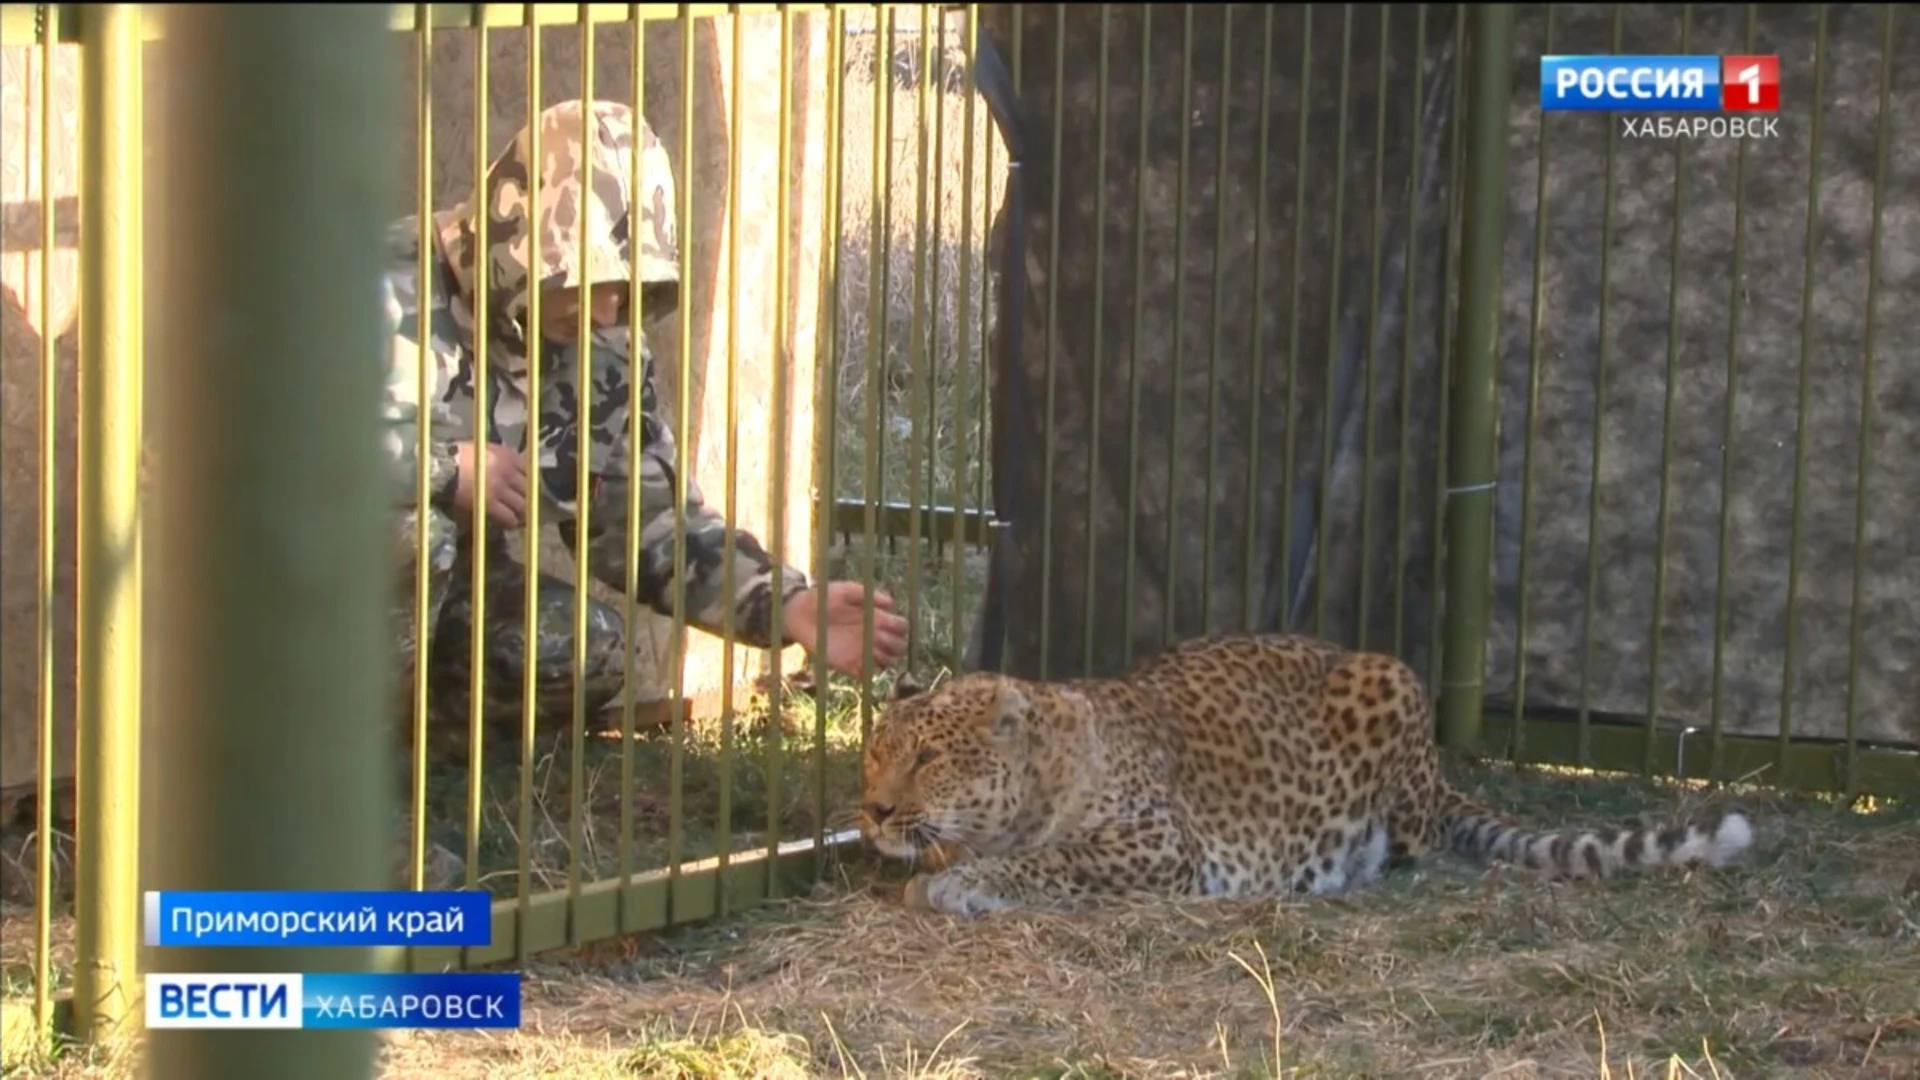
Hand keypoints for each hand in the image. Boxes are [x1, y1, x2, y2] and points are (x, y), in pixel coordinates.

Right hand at [449, 440, 528, 528]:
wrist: (441, 467)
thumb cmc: (457, 456)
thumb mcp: (483, 448)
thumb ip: (499, 455)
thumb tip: (510, 463)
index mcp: (506, 455)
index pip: (529, 469)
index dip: (531, 481)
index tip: (528, 488)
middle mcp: (507, 471)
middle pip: (528, 488)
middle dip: (529, 499)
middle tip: (527, 506)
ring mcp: (500, 488)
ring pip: (522, 505)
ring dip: (523, 514)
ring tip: (520, 519)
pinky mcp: (489, 504)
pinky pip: (508, 516)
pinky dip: (511, 522)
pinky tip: (509, 525)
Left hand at [782, 582, 908, 677]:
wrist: (798, 614)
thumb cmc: (823, 597)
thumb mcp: (844, 590)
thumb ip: (866, 594)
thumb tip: (892, 603)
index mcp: (875, 617)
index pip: (901, 626)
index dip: (902, 628)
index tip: (892, 625)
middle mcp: (872, 635)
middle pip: (899, 647)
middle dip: (896, 645)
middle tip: (880, 639)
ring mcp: (861, 651)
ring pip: (887, 663)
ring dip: (886, 660)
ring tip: (870, 652)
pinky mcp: (848, 664)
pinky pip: (866, 675)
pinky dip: (868, 673)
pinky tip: (858, 663)